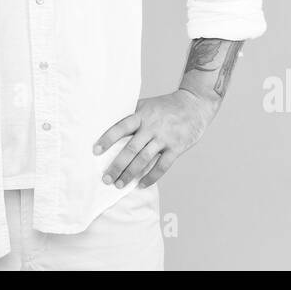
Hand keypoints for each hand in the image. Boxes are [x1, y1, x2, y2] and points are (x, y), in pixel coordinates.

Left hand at [93, 88, 218, 188]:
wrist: (194, 104)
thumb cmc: (166, 106)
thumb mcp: (147, 105)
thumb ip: (131, 114)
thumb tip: (107, 124)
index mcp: (142, 114)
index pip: (121, 126)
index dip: (108, 138)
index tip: (96, 151)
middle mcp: (152, 126)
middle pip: (130, 148)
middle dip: (117, 165)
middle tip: (106, 178)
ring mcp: (165, 138)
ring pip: (144, 159)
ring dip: (130, 174)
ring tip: (119, 184)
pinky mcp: (176, 148)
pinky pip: (162, 166)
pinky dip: (151, 177)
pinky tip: (141, 185)